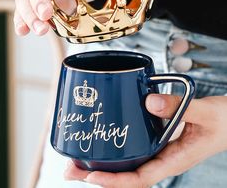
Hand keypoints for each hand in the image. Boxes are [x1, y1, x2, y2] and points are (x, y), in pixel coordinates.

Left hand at [64, 94, 226, 187]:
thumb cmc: (221, 121)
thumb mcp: (204, 112)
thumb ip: (179, 106)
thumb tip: (149, 102)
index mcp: (173, 158)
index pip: (140, 178)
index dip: (115, 181)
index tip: (91, 177)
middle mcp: (161, 157)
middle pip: (126, 174)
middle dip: (97, 175)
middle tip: (71, 170)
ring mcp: (157, 149)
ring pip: (126, 163)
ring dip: (101, 163)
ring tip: (77, 160)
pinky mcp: (156, 139)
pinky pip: (133, 149)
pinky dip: (115, 150)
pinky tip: (102, 144)